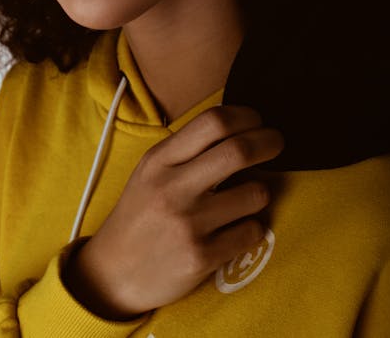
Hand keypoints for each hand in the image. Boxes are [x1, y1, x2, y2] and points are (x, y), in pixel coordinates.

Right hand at [65, 105, 283, 318]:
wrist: (112, 273)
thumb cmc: (140, 214)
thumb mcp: (151, 171)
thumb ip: (187, 150)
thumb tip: (239, 128)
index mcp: (159, 160)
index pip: (212, 122)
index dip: (245, 116)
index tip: (257, 121)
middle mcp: (173, 188)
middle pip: (238, 150)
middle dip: (269, 142)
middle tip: (276, 143)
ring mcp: (188, 224)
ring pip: (254, 193)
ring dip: (261, 191)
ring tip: (250, 196)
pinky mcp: (201, 257)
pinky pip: (251, 232)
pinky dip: (254, 227)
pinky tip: (240, 228)